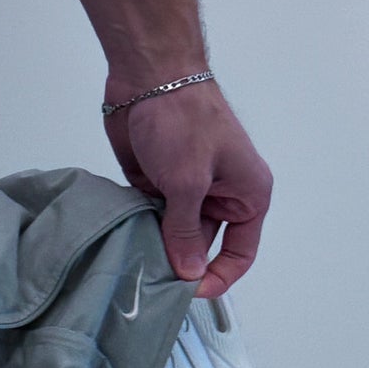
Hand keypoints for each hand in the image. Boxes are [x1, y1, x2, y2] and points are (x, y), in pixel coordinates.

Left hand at [101, 71, 272, 298]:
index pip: (240, 253)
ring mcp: (186, 189)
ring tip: (132, 264)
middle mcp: (220, 196)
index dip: (217, 277)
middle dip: (178, 263)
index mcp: (247, 195)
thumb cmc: (184, 118)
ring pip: (172, 234)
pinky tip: (121, 241)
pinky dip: (138, 228)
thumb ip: (185, 230)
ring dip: (155, 247)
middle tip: (148, 281)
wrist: (149, 74)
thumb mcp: (188, 181)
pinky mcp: (156, 182)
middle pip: (201, 247)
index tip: (187, 293)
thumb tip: (188, 272)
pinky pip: (149, 217)